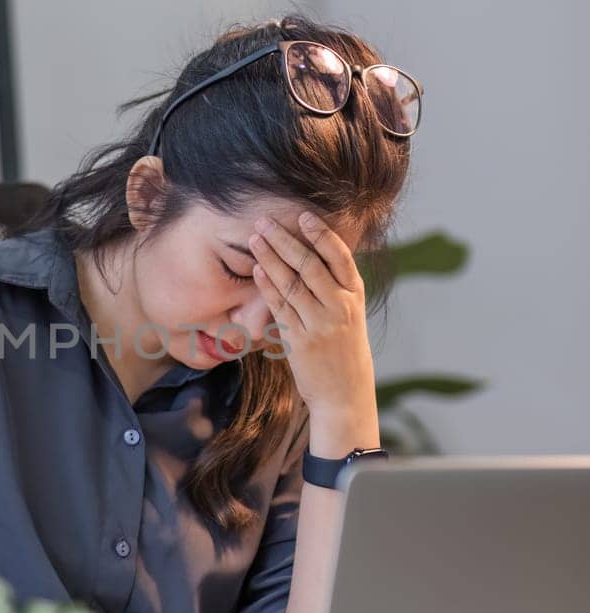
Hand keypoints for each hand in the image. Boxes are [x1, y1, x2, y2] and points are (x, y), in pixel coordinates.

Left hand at [247, 211, 376, 418]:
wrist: (345, 396)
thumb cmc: (345, 353)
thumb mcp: (351, 317)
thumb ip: (336, 290)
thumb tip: (314, 256)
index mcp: (356, 298)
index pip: (340, 257)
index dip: (321, 234)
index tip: (302, 216)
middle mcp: (340, 308)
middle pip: (310, 265)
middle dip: (285, 240)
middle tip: (265, 221)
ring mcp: (320, 325)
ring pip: (292, 283)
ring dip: (270, 258)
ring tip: (255, 238)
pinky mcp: (300, 342)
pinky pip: (280, 308)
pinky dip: (267, 287)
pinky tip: (256, 270)